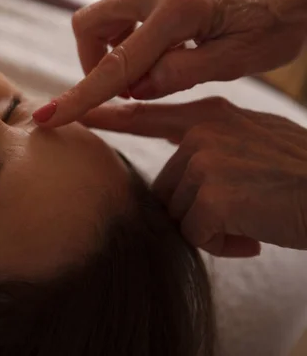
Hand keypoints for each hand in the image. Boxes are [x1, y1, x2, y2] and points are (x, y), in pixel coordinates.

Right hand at [33, 0, 306, 126]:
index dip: (80, 96)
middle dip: (93, 62)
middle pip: (91, 25)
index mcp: (180, 14)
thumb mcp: (237, 61)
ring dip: (106, 35)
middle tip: (124, 82)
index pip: (118, 66)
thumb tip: (135, 86)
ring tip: (139, 53)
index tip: (48, 117)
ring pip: (100, 0)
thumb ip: (179, 74)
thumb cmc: (279, 22)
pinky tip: (134, 11)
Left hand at [80, 97, 306, 256]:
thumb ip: (211, 144)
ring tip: (252, 219)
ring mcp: (206, 160)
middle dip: (196, 210)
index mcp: (210, 115)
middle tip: (241, 211)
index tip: (76, 114)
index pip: (147, 116)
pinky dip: (223, 245)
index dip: (110, 117)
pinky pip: (196, 235)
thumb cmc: (302, 172)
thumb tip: (180, 175)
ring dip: (211, 228)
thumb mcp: (253, 139)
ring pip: (178, 213)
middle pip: (165, 187)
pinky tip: (253, 235)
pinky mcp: (213, 193)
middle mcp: (202, 131)